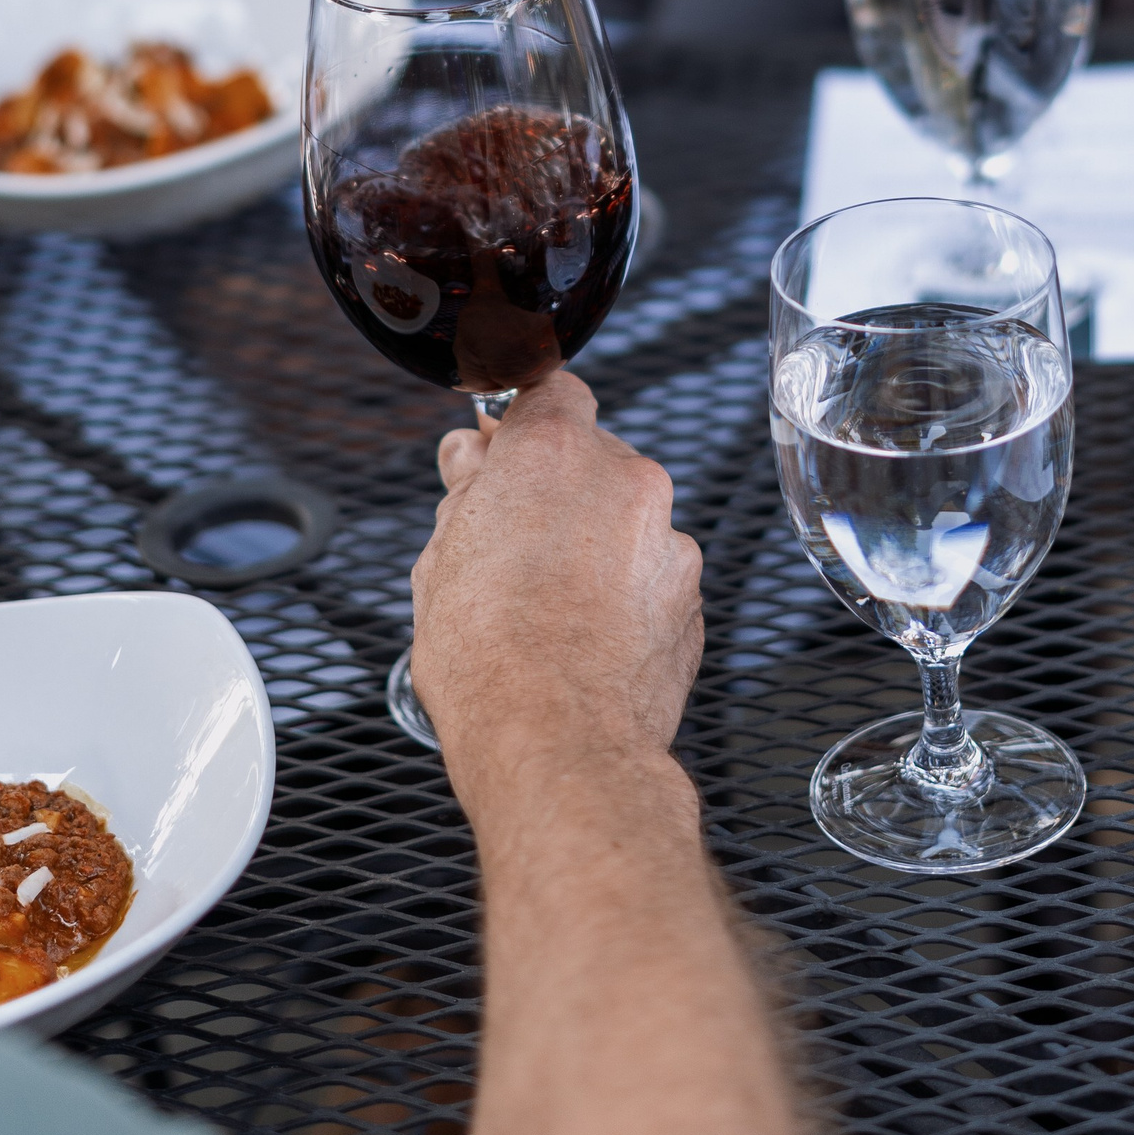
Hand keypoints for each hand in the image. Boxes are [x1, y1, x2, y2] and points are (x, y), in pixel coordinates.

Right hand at [410, 369, 702, 817]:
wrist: (556, 743)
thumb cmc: (489, 659)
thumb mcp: (440, 558)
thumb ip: (467, 490)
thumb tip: (471, 459)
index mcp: (555, 452)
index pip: (552, 390)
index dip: (524, 423)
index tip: (502, 453)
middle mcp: (625, 481)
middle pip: (593, 460)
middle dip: (558, 492)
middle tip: (513, 547)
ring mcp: (669, 540)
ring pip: (627, 522)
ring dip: (596, 547)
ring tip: (549, 609)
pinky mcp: (693, 598)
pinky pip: (654, 577)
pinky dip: (628, 596)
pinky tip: (587, 638)